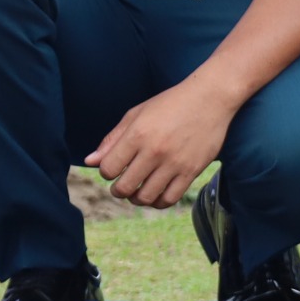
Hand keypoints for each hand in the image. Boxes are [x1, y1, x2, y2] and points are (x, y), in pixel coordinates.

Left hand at [86, 75, 235, 209]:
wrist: (210, 98)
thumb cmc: (170, 104)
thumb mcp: (136, 114)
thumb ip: (112, 139)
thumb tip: (89, 162)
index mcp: (137, 134)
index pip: (108, 168)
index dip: (105, 172)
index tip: (111, 168)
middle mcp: (154, 151)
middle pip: (125, 187)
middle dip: (117, 190)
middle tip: (120, 186)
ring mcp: (174, 163)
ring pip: (146, 197)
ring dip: (136, 199)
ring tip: (136, 192)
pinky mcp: (191, 171)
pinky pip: (170, 199)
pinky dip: (158, 202)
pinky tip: (155, 194)